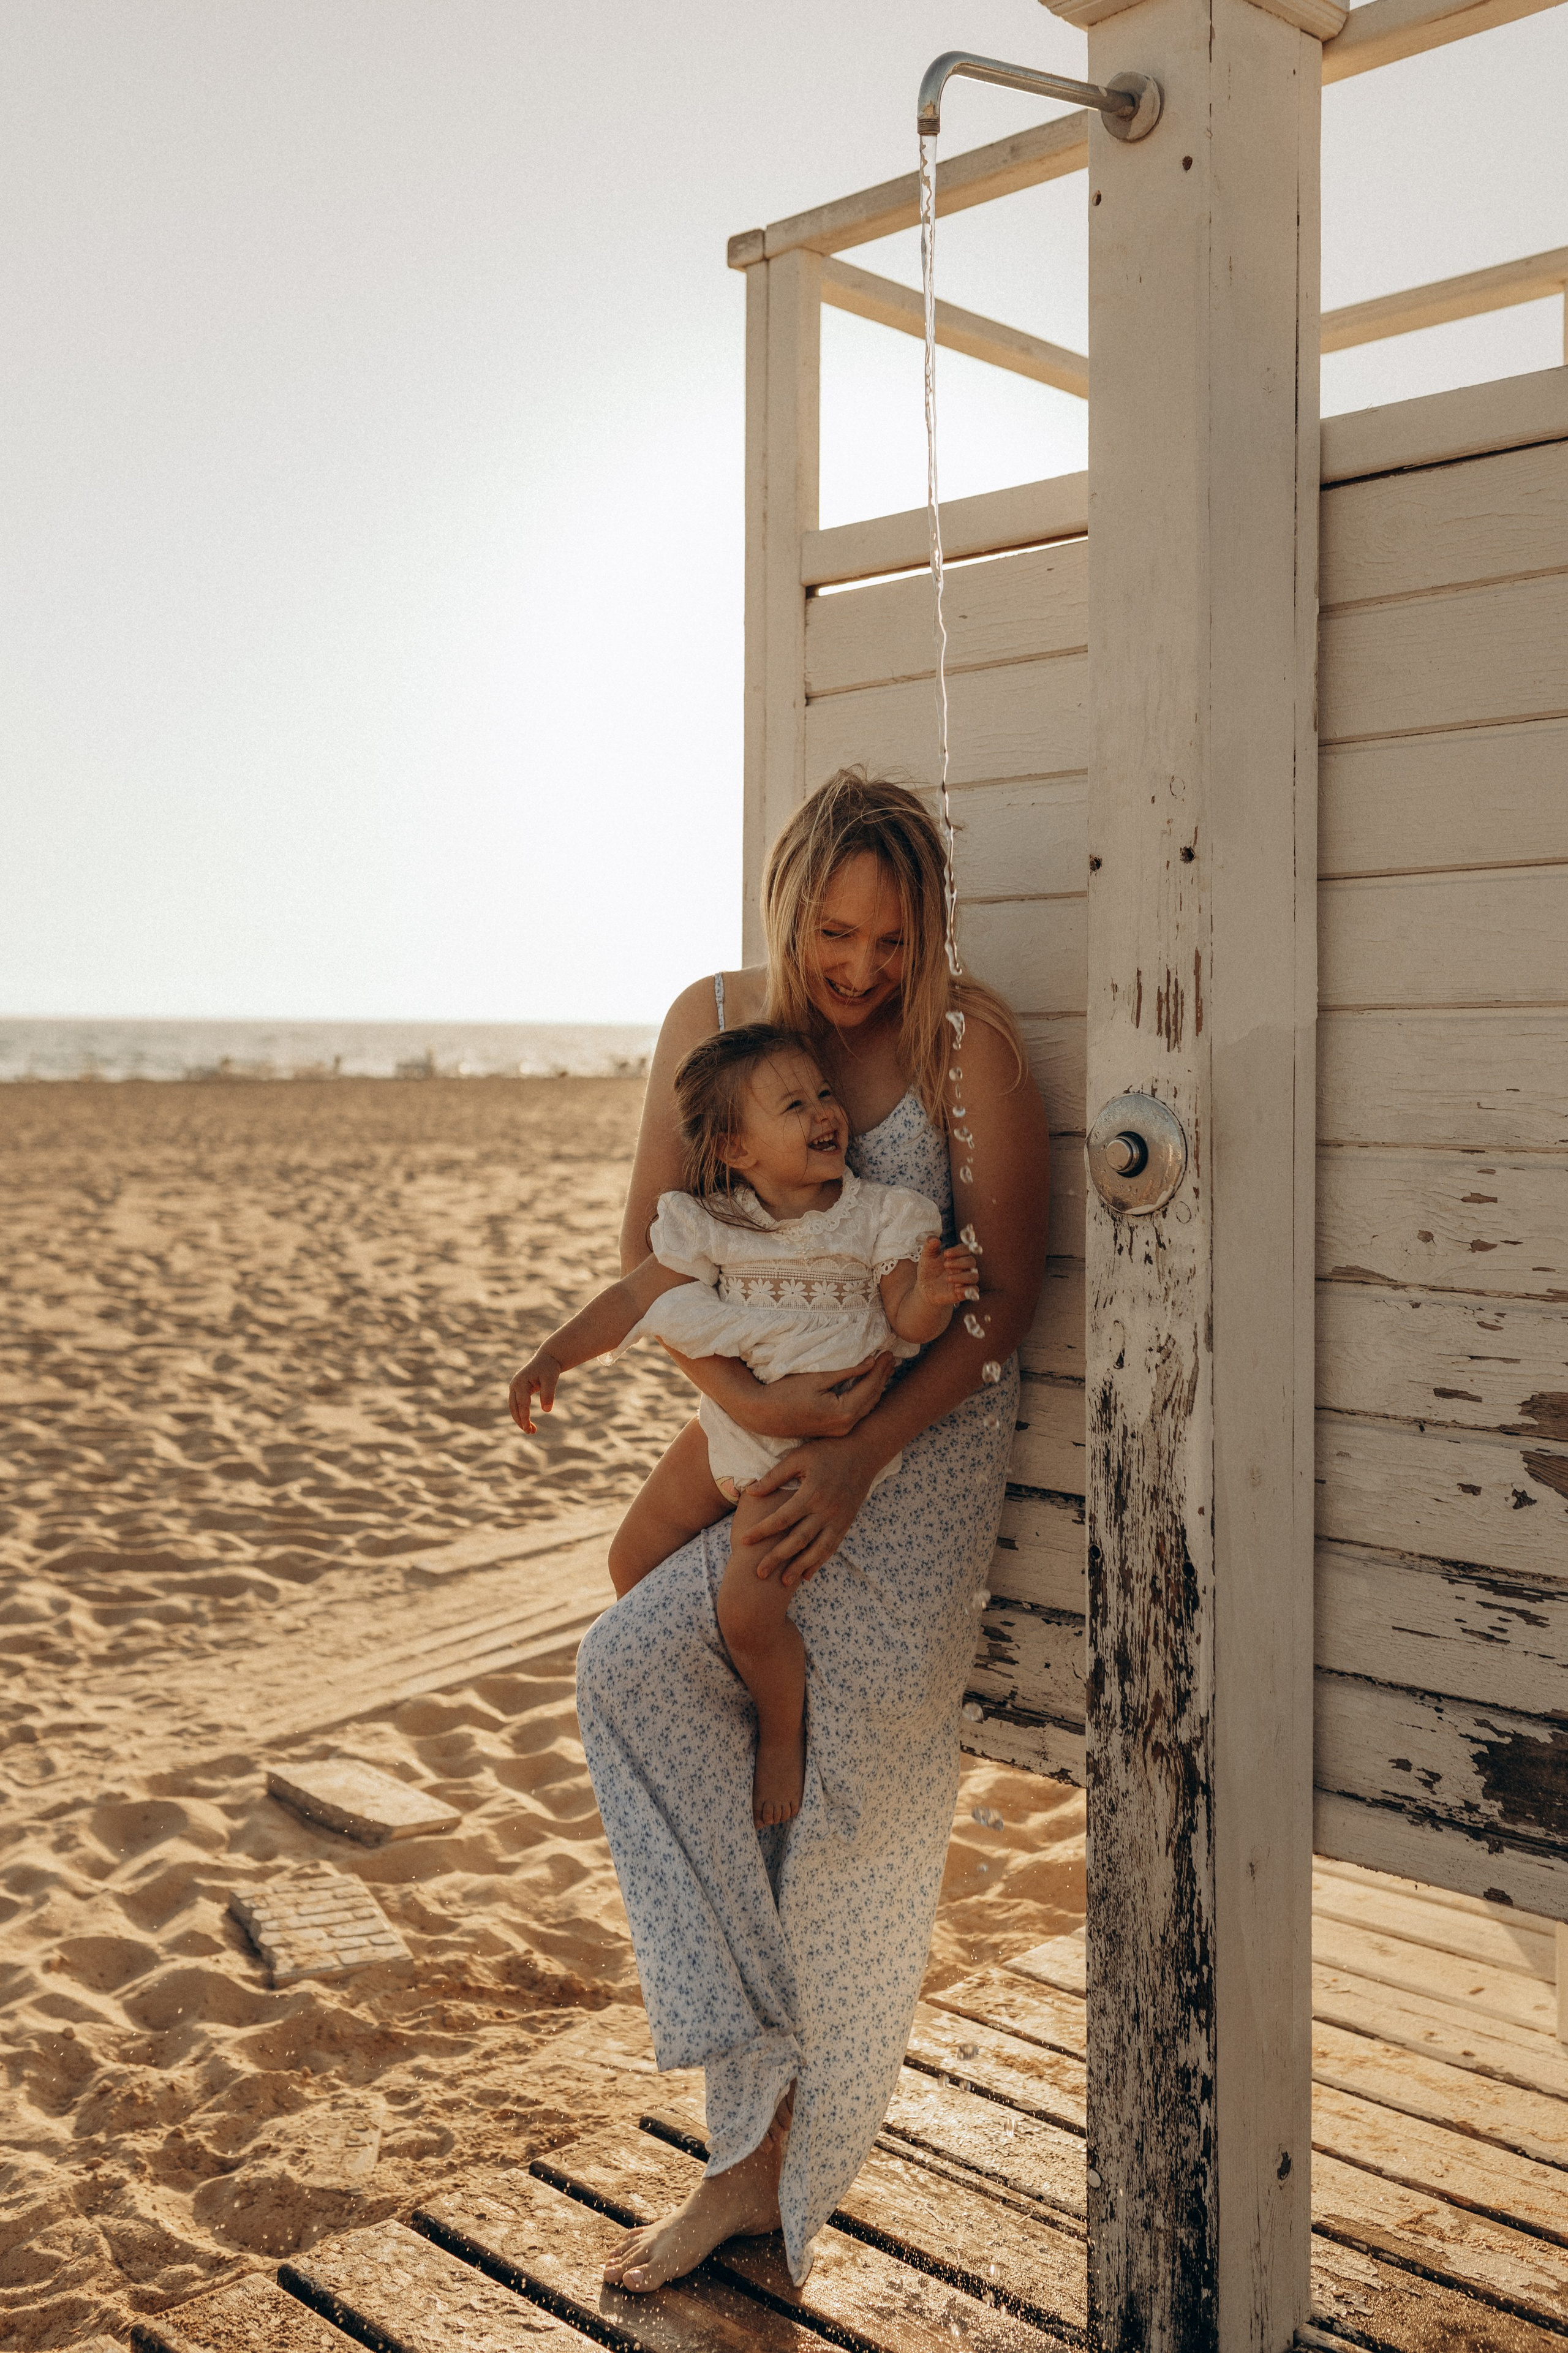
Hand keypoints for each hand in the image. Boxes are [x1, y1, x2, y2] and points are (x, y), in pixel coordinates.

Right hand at [508, 1350, 561, 1434]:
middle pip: (514, 1408)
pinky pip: (517, 1405)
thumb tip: (547, 1410)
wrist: (547, 1359)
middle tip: (531, 1432)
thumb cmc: (549, 1368)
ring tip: (531, 1430)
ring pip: (513, 1408)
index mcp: (520, 1382)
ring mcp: (514, 1387)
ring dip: (520, 1419)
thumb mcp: (551, 1379)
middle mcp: (514, 1385)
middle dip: (521, 1421)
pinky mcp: (517, 1390)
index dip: (525, 1417)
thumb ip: (548, 1393)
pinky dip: (521, 1414)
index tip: (529, 1429)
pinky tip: (529, 1421)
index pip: (522, 1404)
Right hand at [675, 1349, 894, 1440]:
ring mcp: (838, 1431)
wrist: (761, 1415)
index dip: (880, 1368)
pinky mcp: (831, 1430)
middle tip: (890, 1357)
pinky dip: (864, 1397)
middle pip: (871, 1398)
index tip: (887, 1352)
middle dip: (882, 1377)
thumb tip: (871, 1362)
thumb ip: (846, 1372)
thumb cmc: (784, 1394)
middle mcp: (844, 1426)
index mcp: (843, 1413)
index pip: (869, 1387)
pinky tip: (868, 1386)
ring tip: (884, 1369)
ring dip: (875, 1387)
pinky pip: (855, 1412)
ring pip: (865, 1407)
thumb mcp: (817, 1379)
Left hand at [739, 1432, 881, 1586]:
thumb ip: (775, 1476)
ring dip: (800, 1568)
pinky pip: (832, 1548)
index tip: (744, 1541)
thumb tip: (751, 1492)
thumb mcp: (799, 1458)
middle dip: (777, 1558)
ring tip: (783, 1582)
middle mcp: (825, 1510)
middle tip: (759, 1573)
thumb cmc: (826, 1451)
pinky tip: (807, 1575)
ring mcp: (838, 1519)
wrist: (864, 1453)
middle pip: (797, 1540)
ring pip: (817, 1550)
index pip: (781, 1519)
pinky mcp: (846, 1524)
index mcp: (811, 1494)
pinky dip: (819, 1563)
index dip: (761, 1531)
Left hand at [916, 1236, 979, 1308]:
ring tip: (948, 1278)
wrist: (924, 1288)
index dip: (958, 1250)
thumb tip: (934, 1239)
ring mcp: (964, 1280)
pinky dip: (967, 1290)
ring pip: (974, 1276)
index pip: (965, 1249)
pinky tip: (955, 1289)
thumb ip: (929, 1246)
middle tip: (945, 1265)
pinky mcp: (963, 1292)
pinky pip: (974, 1291)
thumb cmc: (928, 1270)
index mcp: (956, 1256)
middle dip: (960, 1262)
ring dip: (963, 1277)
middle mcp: (963, 1267)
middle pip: (971, 1261)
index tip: (946, 1254)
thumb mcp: (926, 1257)